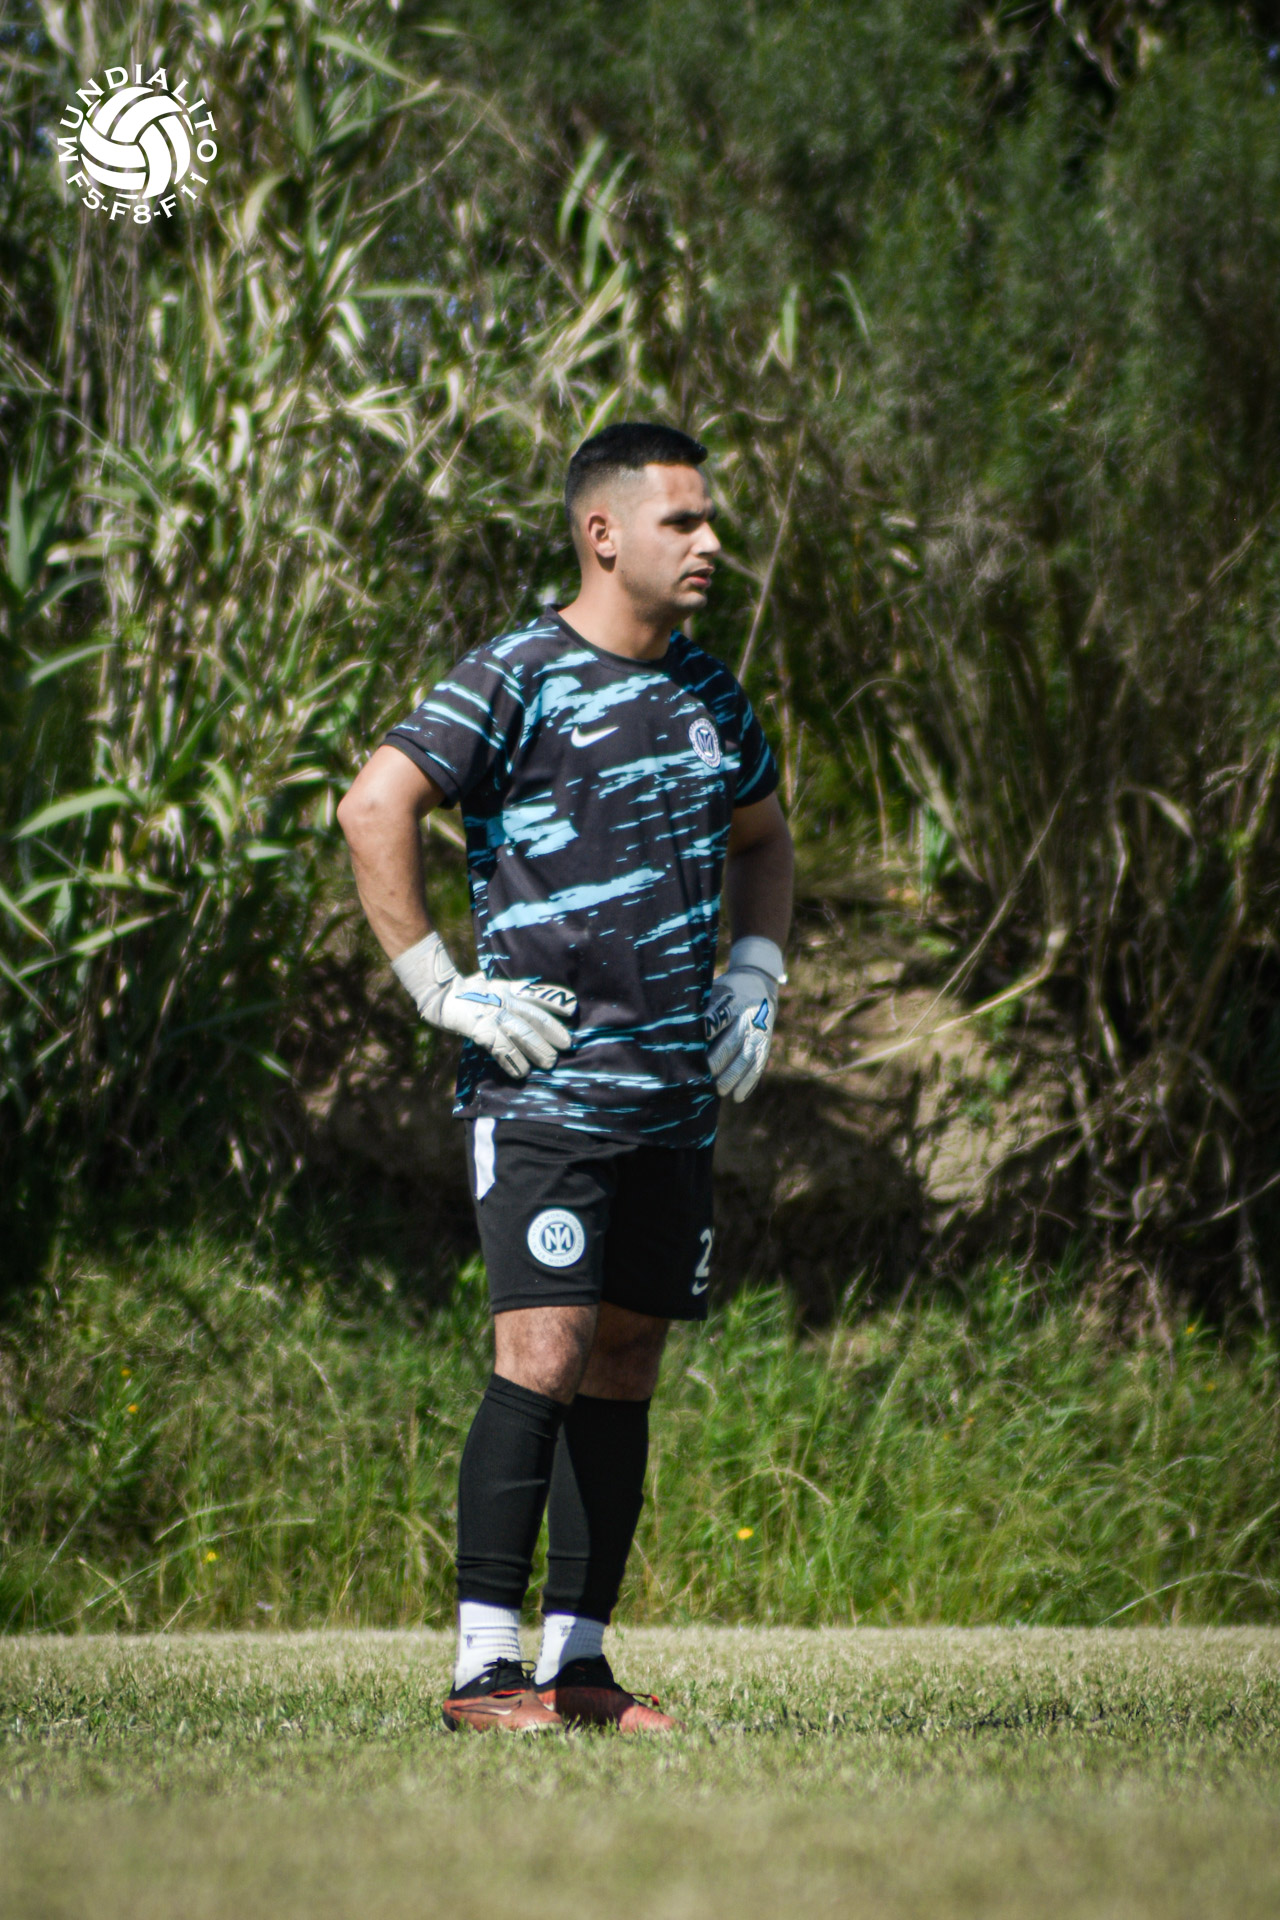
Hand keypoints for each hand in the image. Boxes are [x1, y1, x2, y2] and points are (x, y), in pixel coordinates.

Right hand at [392, 932, 576, 1078]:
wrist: (441, 994)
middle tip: (567, 1045)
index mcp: (507, 988)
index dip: (554, 1000)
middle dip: (552, 1031)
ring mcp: (491, 1014)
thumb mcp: (495, 987)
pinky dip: (512, 1061)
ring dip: (537, 1049)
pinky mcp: (478, 1029)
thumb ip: (513, 994)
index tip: (572, 1008)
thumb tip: (536, 1006)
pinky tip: (522, 1072)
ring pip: (520, 1032)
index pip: (535, 993)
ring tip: (550, 1062)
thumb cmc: (471, 993)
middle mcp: (502, 999)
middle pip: (533, 1016)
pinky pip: (500, 1048)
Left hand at [705, 936, 785, 1102]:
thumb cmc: (727, 991)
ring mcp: (759, 1033)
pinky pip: (758, 1066)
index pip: (717, 1018)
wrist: (760, 986)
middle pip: (732, 1042)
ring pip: (746, 1058)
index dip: (705, 1033)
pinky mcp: (765, 1045)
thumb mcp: (715, 990)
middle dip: (717, 1062)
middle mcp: (748, 1018)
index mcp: (732, 1002)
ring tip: (718, 1092)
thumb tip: (675, 1026)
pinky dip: (748, 1083)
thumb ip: (702, 1008)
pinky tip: (737, 1097)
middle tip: (700, 1078)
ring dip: (732, 1077)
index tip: (690, 1047)